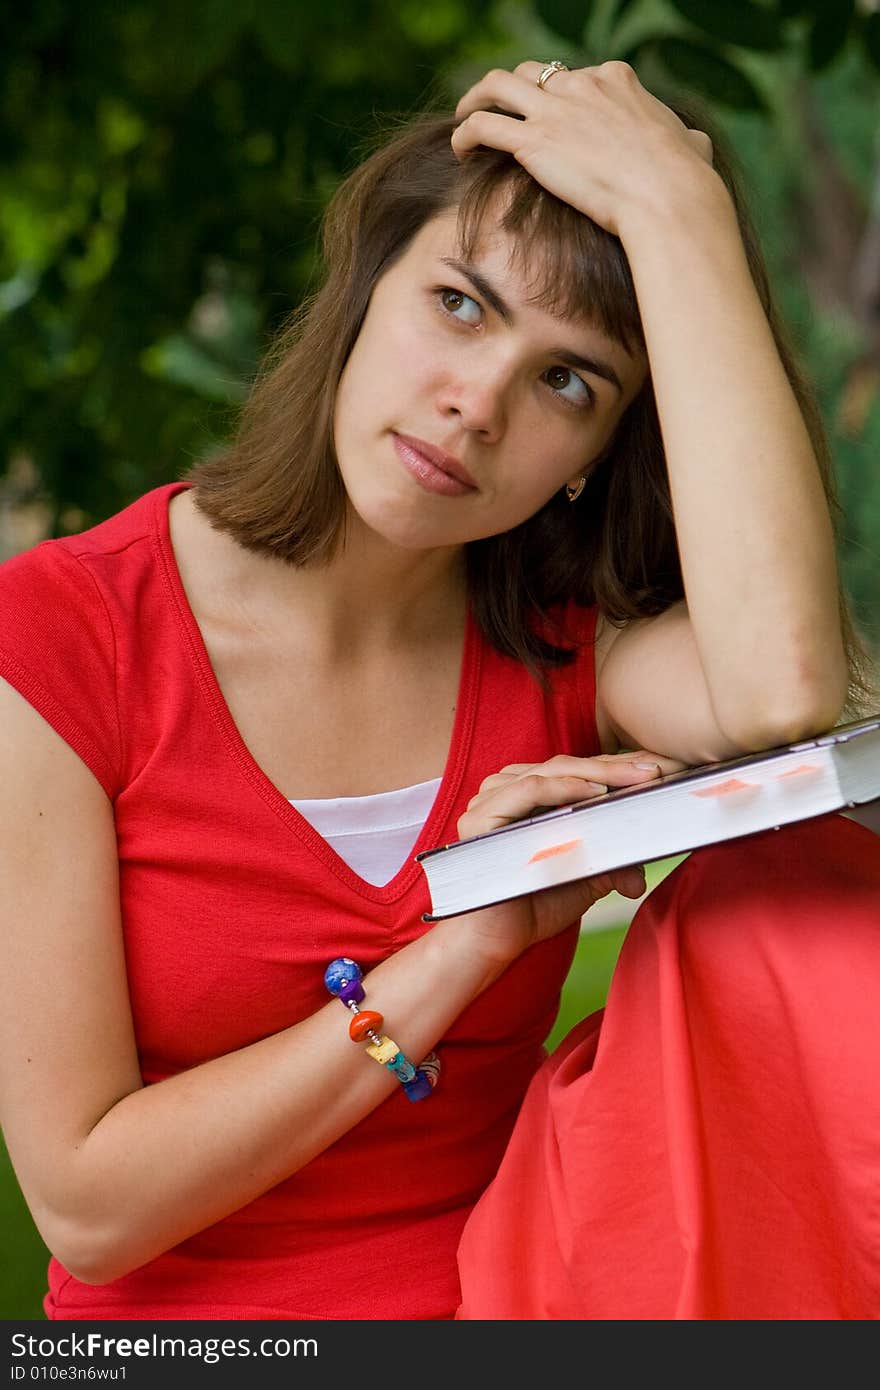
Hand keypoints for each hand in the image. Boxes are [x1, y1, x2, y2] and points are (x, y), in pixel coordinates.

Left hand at [452, 60, 715, 238]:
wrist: (666, 198)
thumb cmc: (683, 181)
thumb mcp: (690, 147)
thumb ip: (685, 139)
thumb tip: (694, 143)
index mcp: (617, 80)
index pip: (576, 75)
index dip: (558, 96)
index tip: (550, 119)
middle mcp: (582, 84)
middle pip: (532, 74)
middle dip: (512, 91)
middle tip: (499, 113)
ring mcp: (554, 109)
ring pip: (496, 85)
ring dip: (475, 98)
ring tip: (464, 119)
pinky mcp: (533, 140)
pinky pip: (483, 125)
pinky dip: (465, 133)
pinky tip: (459, 151)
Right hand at [455, 748, 688, 963]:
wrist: (494, 943)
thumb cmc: (532, 907)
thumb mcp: (583, 878)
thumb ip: (609, 863)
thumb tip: (641, 871)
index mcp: (523, 796)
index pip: (575, 771)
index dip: (616, 766)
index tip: (657, 768)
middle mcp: (503, 791)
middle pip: (566, 765)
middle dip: (616, 766)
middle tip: (657, 770)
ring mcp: (488, 801)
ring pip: (551, 770)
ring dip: (598, 772)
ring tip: (635, 778)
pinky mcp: (481, 818)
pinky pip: (530, 790)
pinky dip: (566, 787)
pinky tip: (597, 791)